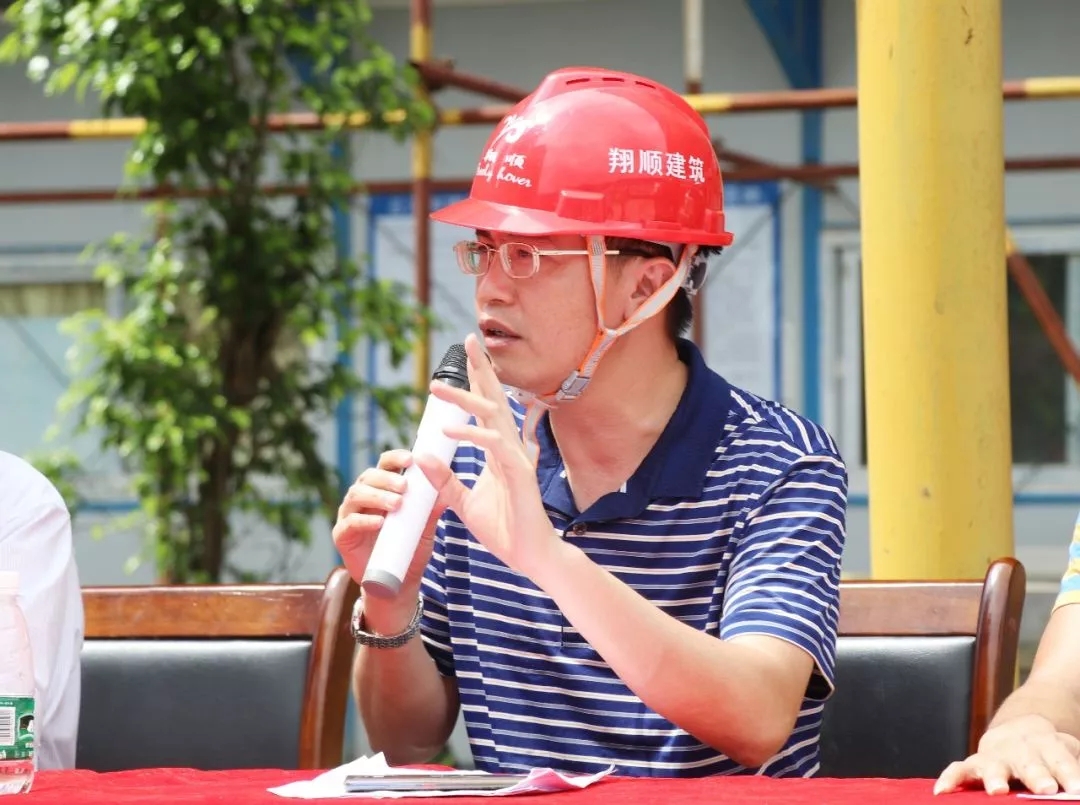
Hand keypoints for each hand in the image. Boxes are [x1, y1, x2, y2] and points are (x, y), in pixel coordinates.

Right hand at [332, 448, 444, 631]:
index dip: (395, 458)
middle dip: (387, 478)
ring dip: (377, 496)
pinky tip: (379, 523)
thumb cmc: (409, 550)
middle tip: (405, 486)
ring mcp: (350, 515)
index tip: (410, 459)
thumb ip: (432, 509)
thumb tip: (447, 490)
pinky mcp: (342, 536)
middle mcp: (363, 498)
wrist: (398, 584)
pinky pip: (349, 523)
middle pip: (368, 477)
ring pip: (356, 495)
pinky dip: (363, 520)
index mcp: (382, 489)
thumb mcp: (425, 527)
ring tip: (397, 505)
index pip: (384, 465)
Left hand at [413, 334, 561, 580]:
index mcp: (499, 451)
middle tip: (468, 340)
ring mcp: (517, 460)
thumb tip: (423, 455)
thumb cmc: (506, 530)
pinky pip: (494, 448)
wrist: (532, 558)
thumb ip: (445, 480)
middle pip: (495, 399)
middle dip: (481, 369)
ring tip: (436, 387)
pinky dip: (471, 436)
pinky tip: (449, 433)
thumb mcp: (465, 503)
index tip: (467, 353)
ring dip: (464, 399)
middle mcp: (510, 448)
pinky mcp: (520, 476)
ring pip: (492, 417)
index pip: (488, 407)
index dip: (478, 379)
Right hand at [934, 715, 1079, 795]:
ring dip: (995, 777)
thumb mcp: (1067, 755)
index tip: (1077, 789)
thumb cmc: (1050, 753)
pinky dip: (951, 777)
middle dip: (1035, 775)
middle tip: (1045, 788)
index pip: (1061, 760)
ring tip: (997, 790)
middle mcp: (1021, 749)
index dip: (1069, 773)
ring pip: (994, 765)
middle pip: (1029, 761)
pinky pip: (960, 769)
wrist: (1023, 730)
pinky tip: (942, 790)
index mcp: (1049, 746)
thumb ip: (1072, 770)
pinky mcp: (974, 763)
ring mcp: (995, 755)